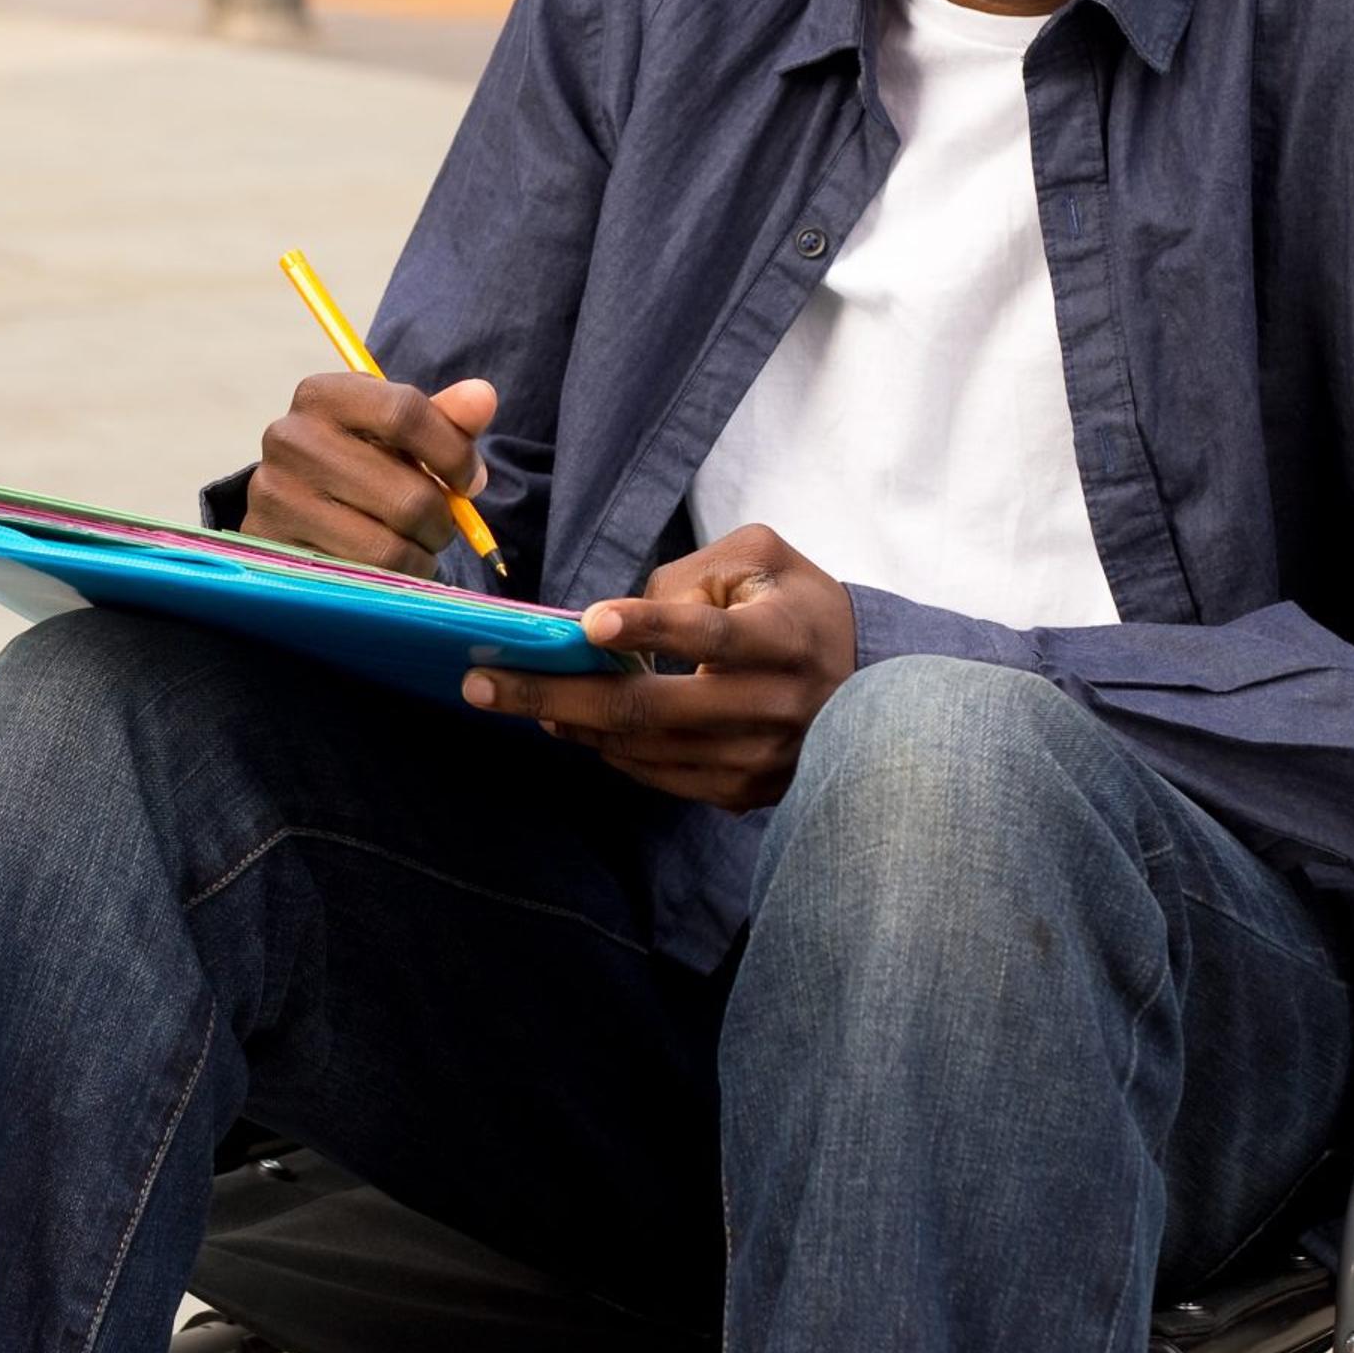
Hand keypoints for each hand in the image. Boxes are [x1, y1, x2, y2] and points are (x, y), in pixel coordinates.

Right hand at [243, 372, 496, 572]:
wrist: (289, 508)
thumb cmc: (357, 461)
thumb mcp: (394, 434)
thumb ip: (443, 418)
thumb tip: (482, 397)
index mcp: (322, 395)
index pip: (405, 412)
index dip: (454, 453)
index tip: (470, 483)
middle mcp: (289, 439)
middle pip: (408, 494)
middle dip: (441, 521)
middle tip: (439, 526)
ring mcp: (277, 497)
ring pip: (388, 547)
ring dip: (419, 557)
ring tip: (413, 547)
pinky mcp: (276, 550)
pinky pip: (361, 580)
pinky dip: (390, 581)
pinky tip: (386, 569)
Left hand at [461, 524, 856, 809]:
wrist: (872, 686)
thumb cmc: (799, 607)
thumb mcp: (762, 559)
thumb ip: (694, 574)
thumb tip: (619, 621)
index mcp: (781, 637)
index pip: (709, 636)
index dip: (649, 627)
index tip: (588, 621)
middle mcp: (771, 706)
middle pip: (649, 709)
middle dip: (554, 695)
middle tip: (481, 682)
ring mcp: (756, 760)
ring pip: (641, 749)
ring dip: (567, 722)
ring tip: (510, 696)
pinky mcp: (743, 793)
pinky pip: (656, 776)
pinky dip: (605, 748)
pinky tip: (568, 721)